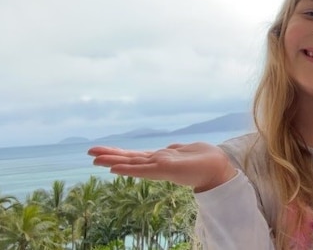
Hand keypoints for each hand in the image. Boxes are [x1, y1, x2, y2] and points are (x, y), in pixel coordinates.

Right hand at [88, 142, 237, 191]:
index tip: (101, 151)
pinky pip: (143, 169)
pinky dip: (128, 169)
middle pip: (129, 158)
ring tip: (95, 159)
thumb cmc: (204, 159)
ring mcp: (159, 166)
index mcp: (160, 158)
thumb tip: (168, 148)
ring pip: (132, 163)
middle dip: (110, 156)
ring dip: (113, 161)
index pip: (136, 155)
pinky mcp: (165, 169)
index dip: (119, 153)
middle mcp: (156, 162)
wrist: (218, 167)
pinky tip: (115, 169)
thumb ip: (174, 151)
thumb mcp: (186, 150)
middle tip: (89, 152)